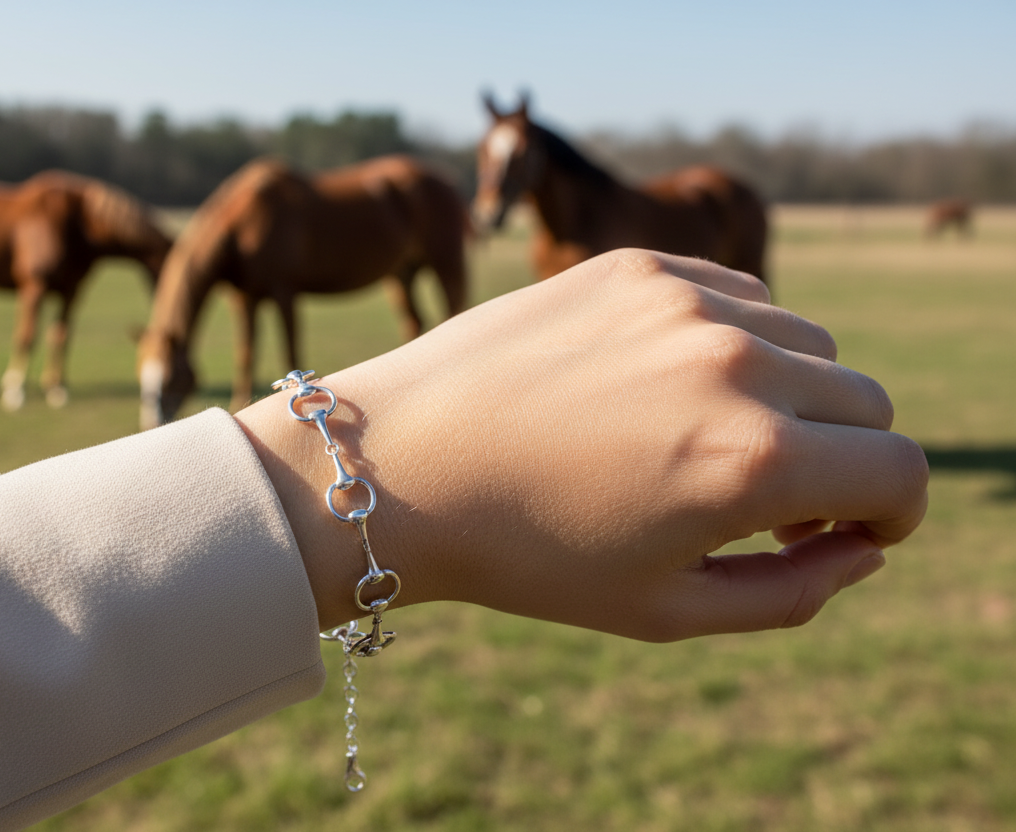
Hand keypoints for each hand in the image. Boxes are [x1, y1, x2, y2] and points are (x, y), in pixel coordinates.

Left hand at [236, 250, 928, 640]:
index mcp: (752, 461)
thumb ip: (793, 592)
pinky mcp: (636, 267)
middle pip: (866, 402)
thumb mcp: (666, 609)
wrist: (397, 465)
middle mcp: (735, 364)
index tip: (849, 527)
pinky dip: (734, 342)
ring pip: (807, 341)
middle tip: (768, 499)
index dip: (889, 512)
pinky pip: (738, 297)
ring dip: (789, 394)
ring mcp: (685, 303)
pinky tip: (665, 385)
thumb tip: (860, 546)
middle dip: (842, 458)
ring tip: (708, 439)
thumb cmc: (526, 554)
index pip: (900, 473)